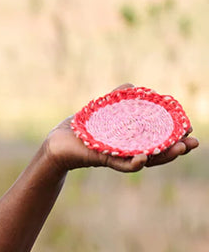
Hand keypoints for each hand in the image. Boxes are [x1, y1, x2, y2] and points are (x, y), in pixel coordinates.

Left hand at [44, 87, 198, 174]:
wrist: (58, 142)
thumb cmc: (83, 127)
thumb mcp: (104, 107)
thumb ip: (121, 96)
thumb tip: (135, 87)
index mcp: (132, 140)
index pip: (159, 140)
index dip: (175, 137)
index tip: (190, 131)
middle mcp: (128, 151)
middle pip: (157, 152)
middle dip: (176, 148)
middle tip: (192, 144)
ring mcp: (117, 157)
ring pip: (144, 160)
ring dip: (162, 156)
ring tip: (178, 150)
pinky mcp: (103, 160)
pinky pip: (120, 164)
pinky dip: (133, 163)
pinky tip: (144, 159)